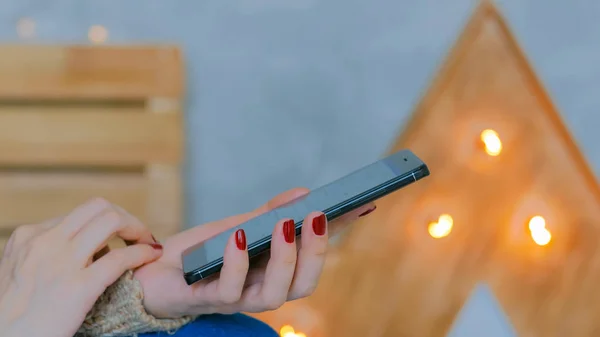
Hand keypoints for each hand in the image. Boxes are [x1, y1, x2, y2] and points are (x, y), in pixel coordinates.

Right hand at [0, 198, 162, 336]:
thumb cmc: (15, 316)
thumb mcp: (20, 271)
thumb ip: (45, 253)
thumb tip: (80, 246)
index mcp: (29, 236)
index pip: (81, 213)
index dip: (108, 221)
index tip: (120, 235)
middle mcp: (44, 242)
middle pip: (99, 207)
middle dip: (126, 217)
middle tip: (139, 234)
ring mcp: (61, 263)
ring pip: (111, 220)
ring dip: (138, 228)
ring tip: (147, 242)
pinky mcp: (78, 287)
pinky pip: (120, 258)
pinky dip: (142, 252)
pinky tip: (152, 255)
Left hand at [134, 187, 375, 317]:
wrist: (152, 271)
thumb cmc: (199, 252)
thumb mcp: (237, 225)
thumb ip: (269, 214)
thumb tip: (304, 192)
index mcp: (273, 272)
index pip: (314, 256)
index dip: (338, 234)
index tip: (359, 204)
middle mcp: (261, 289)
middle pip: (303, 284)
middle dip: (314, 252)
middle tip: (316, 217)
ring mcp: (237, 298)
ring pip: (276, 294)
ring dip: (285, 259)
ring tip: (285, 225)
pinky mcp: (208, 300)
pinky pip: (231, 288)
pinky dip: (238, 260)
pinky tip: (239, 235)